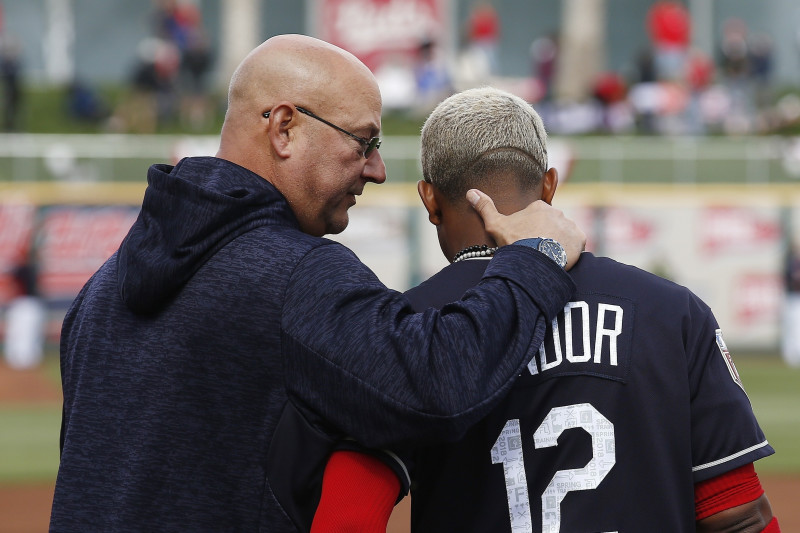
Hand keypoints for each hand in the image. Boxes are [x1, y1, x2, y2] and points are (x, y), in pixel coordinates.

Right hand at [467, 189, 585, 269]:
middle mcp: (557, 212)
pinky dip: (570, 251)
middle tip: (535, 251)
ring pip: (564, 234)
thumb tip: (470, 192)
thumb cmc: (514, 242)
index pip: (537, 218)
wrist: (533, 260)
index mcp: (539, 207)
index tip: (525, 242)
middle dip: (545, 236)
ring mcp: (569, 225)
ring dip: (558, 243)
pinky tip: (559, 258)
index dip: (530, 231)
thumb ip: (485, 207)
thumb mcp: (495, 224)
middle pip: (551, 225)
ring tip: (546, 257)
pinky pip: (576, 243)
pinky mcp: (579, 238)